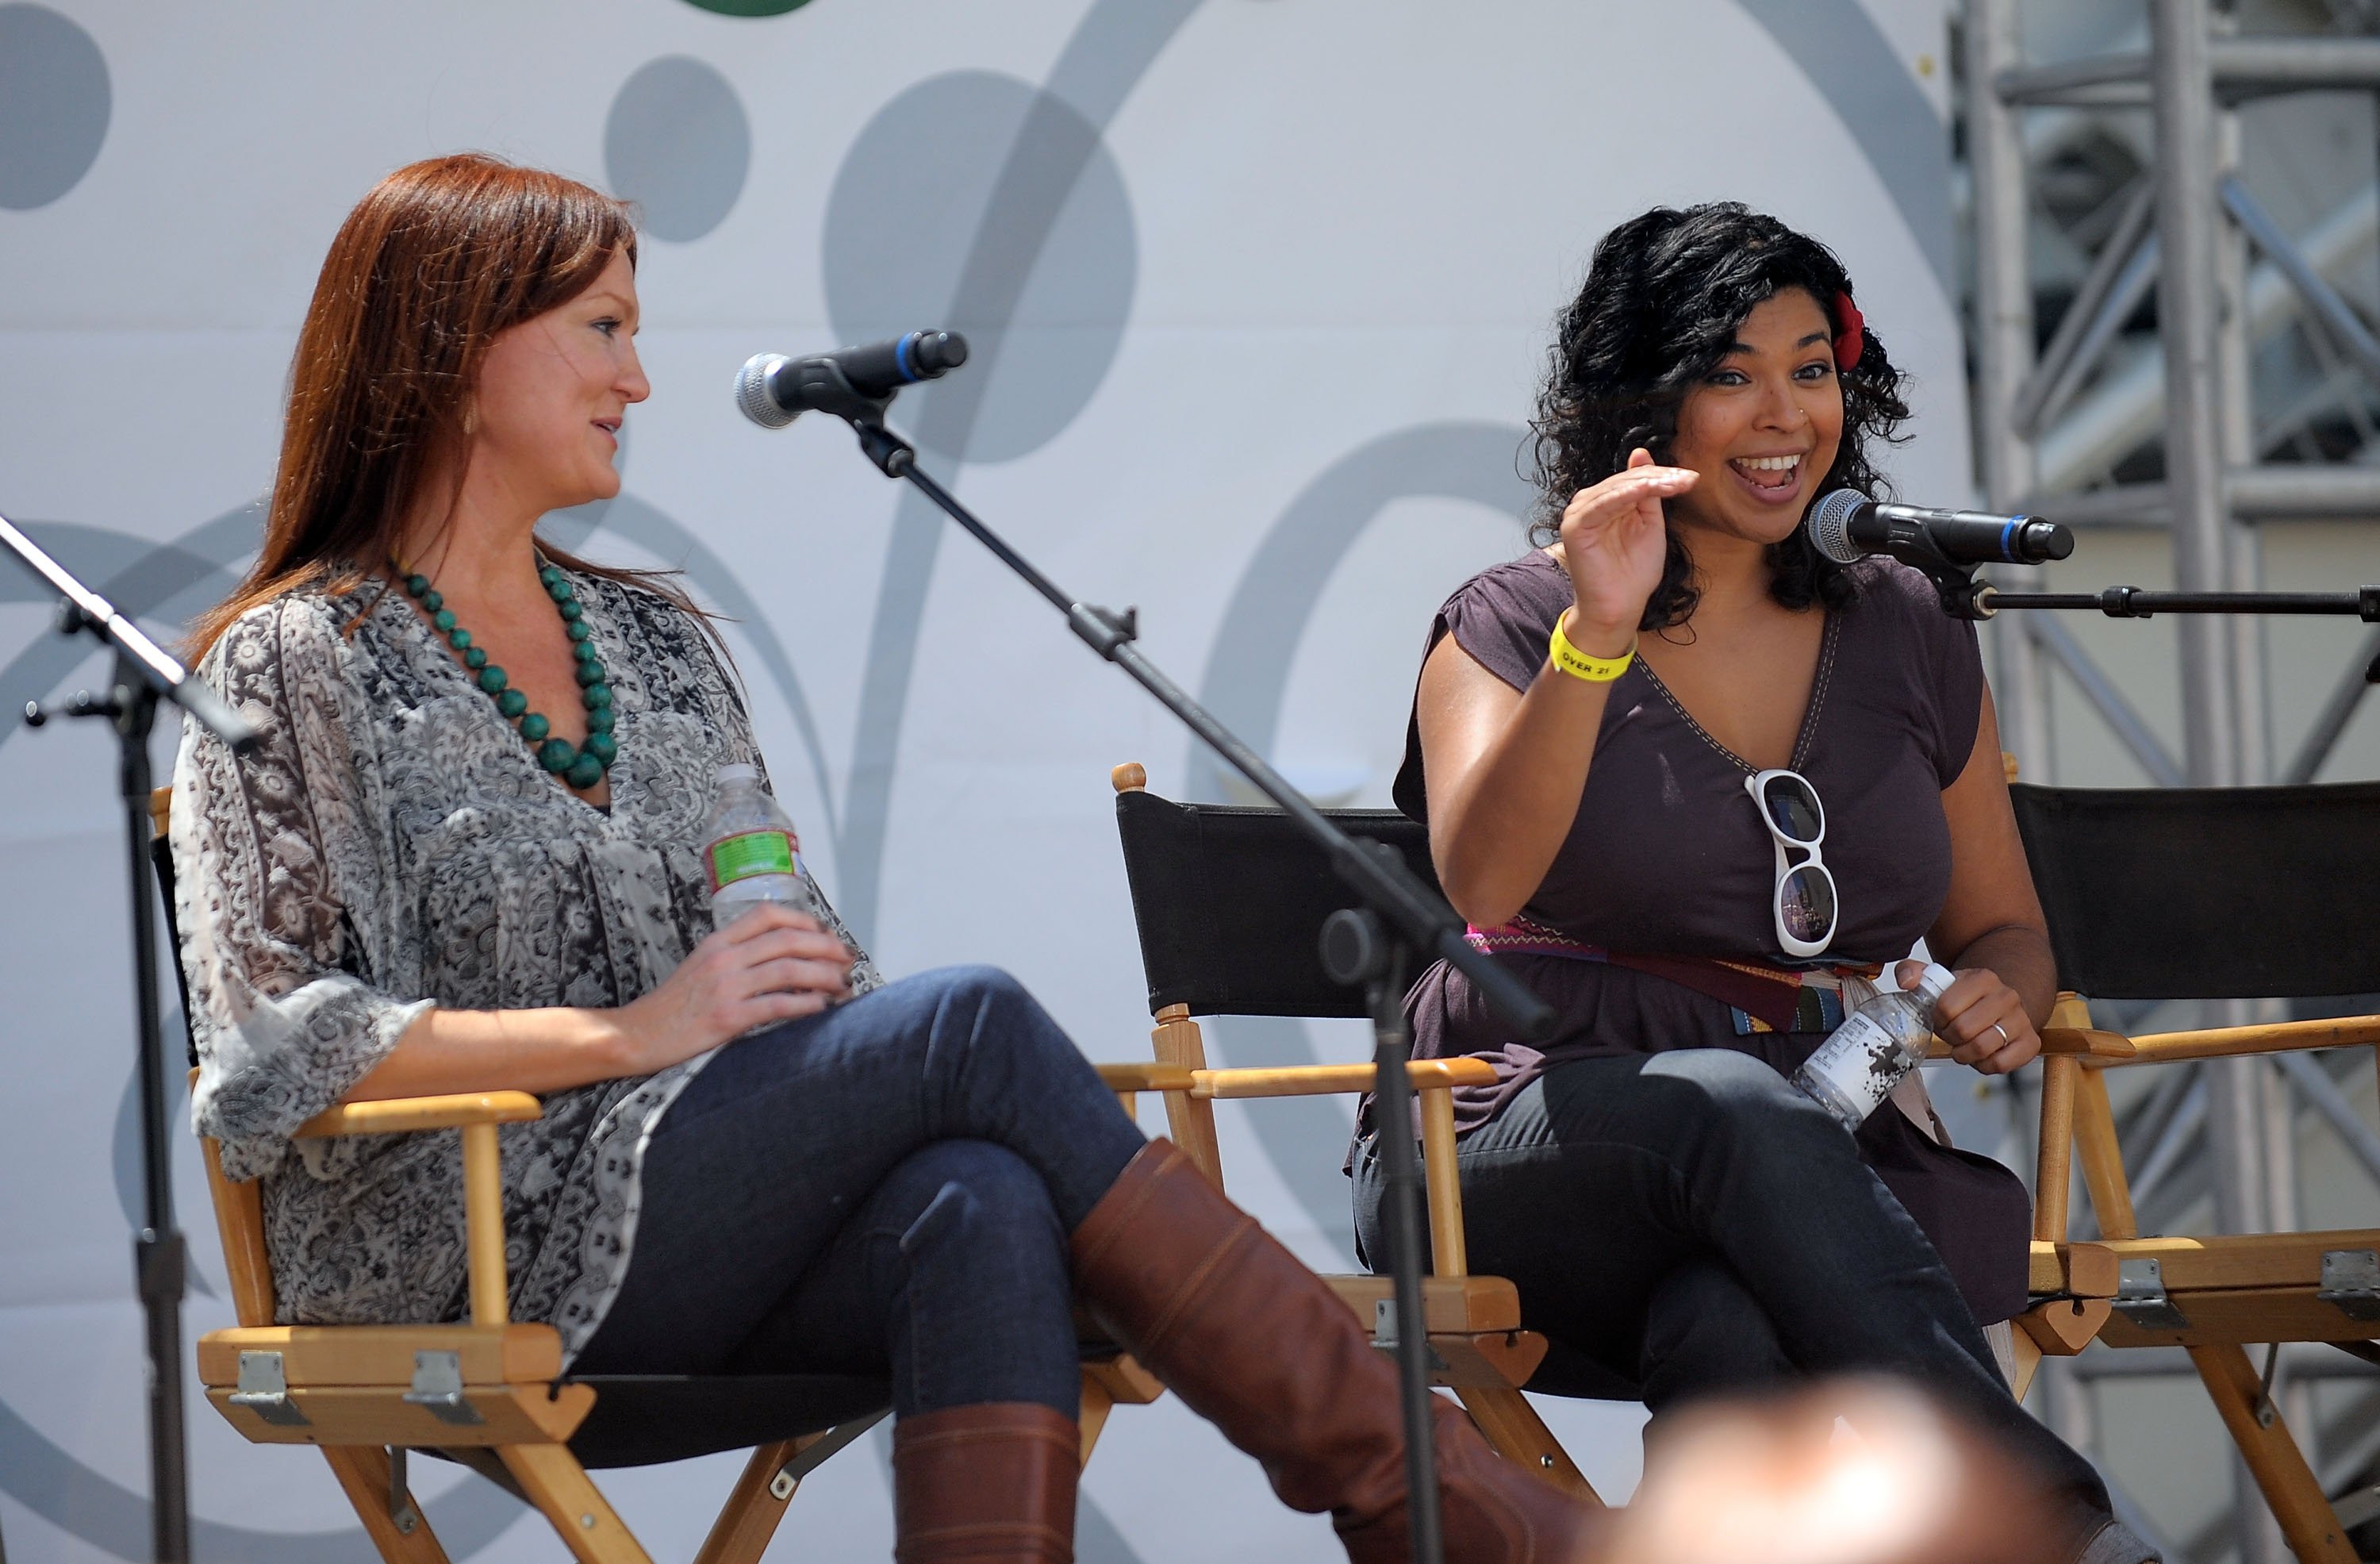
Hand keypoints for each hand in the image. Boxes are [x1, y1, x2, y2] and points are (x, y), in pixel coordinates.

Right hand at [612, 903, 854, 1071]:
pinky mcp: (728, 1017)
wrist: (636, 1035)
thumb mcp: (700, 967)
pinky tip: (822, 1006)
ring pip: (789, 969)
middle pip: (788, 939)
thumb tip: (780, 956)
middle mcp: (723, 958)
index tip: (824, 933)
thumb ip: (735, 955)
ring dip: (824, 975)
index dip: (803, 920)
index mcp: (717, 942)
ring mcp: (726, 986)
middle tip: (846, 958)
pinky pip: (778, 1004)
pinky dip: (807, 1003)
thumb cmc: (671, 1006)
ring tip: (843, 984)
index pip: (767, 914)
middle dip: (826, 946)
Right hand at [1556, 446, 1694, 651]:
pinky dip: (1626, 495)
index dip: (1662, 475)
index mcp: (1606, 502)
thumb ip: (1648, 492)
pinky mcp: (1575, 526)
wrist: (1620, 607)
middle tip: (1688, 479)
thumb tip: (1641, 453)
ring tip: (1677, 484)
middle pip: (1627, 480)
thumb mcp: (1649, 525)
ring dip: (1649, 483)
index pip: (1634, 478)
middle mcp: (1589, 504)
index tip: (1692, 478)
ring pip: (1617, 488)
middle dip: (1660, 477)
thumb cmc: (1634, 573)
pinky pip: (1603, 504)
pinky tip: (1650, 490)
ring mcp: (1579, 514)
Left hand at [1894, 959, 2038, 1074]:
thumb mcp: (1938, 979)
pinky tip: (1980, 1056)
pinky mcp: (2030, 1043)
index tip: (1940, 1018)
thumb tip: (1906, 981)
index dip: (1936, 1018)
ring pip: (1982, 1048)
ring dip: (1964, 1054)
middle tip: (1950, 1034)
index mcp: (1982, 978)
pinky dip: (1983, 1065)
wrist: (2000, 1005)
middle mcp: (2007, 997)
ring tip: (1963, 1046)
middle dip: (1949, 1037)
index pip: (1946, 1006)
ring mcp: (2022, 1020)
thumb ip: (1912, 972)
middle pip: (1963, 1030)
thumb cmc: (1964, 997)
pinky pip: (2000, 1064)